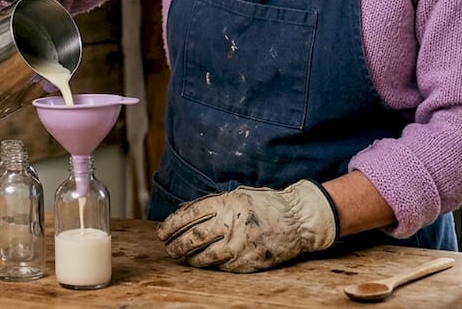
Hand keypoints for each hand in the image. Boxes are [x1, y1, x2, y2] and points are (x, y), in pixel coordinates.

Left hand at [156, 180, 338, 272]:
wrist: (298, 221)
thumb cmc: (264, 206)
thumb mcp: (238, 196)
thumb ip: (212, 204)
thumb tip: (182, 214)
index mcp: (228, 203)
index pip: (191, 214)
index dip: (172, 224)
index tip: (162, 231)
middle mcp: (233, 224)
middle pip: (193, 237)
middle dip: (175, 243)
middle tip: (167, 246)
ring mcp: (240, 245)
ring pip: (204, 256)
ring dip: (187, 257)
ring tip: (179, 255)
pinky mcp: (248, 262)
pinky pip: (220, 266)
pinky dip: (208, 264)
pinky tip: (200, 261)